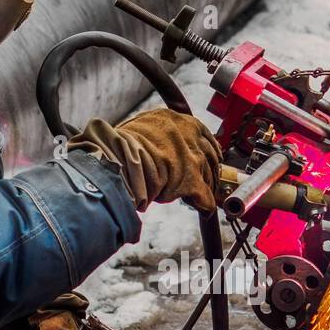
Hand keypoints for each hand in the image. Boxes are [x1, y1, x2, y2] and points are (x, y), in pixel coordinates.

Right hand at [69, 109, 221, 212]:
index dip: (208, 146)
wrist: (118, 158)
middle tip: (210, 176)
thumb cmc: (121, 146)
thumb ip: (155, 134)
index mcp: (176, 119)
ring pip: (209, 175)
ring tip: (203, 196)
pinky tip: (204, 209)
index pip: (202, 132)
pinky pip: (204, 196)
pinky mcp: (191, 181)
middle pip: (209, 154)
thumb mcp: (141, 129)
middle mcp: (189, 136)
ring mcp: (192, 158)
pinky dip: (205, 204)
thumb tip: (152, 143)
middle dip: (211, 167)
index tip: (212, 153)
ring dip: (208, 186)